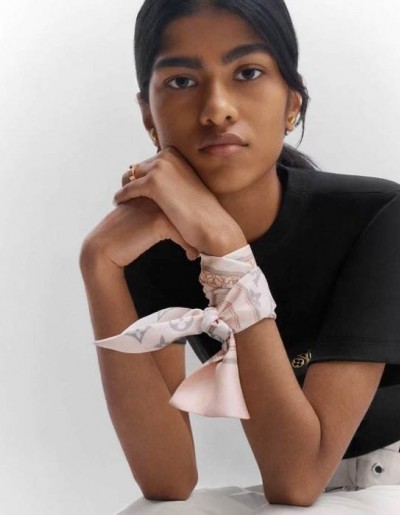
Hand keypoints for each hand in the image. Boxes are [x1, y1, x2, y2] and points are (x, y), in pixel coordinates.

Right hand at [80, 195, 199, 269]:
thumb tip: (180, 215)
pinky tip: (191, 256)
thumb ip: (157, 207)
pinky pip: (183, 234)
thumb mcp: (141, 214)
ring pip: (189, 221)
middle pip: (189, 208)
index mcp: (155, 188)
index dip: (192, 217)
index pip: (183, 198)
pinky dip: (189, 247)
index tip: (199, 234)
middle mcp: (158, 194)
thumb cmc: (123, 233)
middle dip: (199, 227)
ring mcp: (159, 206)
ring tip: (200, 250)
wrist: (105, 247)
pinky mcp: (158, 221)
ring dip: (197, 237)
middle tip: (206, 242)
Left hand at [113, 146, 244, 254]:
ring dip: (125, 188)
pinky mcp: (153, 182)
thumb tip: (155, 180)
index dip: (140, 177)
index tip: (134, 190)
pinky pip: (128, 188)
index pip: (147, 162)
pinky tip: (118, 204)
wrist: (212, 225)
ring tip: (121, 201)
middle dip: (130, 181)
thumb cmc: (201, 211)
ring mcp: (160, 167)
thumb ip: (171, 179)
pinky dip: (122, 196)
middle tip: (125, 197)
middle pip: (136, 168)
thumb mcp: (186, 186)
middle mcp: (167, 155)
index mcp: (175, 154)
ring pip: (130, 176)